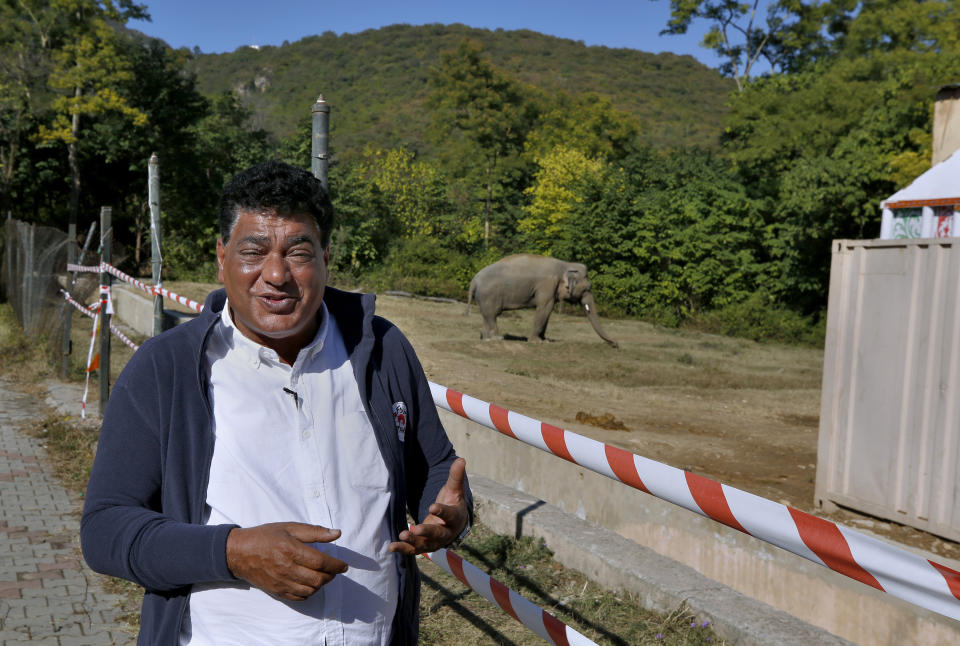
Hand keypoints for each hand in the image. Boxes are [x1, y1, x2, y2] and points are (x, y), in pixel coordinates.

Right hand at [226, 522, 347, 600]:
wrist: (238, 552)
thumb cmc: (265, 536)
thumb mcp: (289, 527)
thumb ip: (314, 531)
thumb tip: (337, 533)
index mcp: (290, 550)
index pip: (320, 562)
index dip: (336, 565)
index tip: (344, 565)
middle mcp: (286, 568)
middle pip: (318, 579)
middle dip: (331, 575)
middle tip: (334, 570)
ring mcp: (281, 582)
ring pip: (310, 590)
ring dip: (321, 584)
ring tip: (323, 575)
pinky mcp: (276, 591)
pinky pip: (299, 597)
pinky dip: (309, 592)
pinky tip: (310, 583)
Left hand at [388, 457, 468, 554]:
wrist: (454, 523)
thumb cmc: (452, 502)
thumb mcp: (454, 489)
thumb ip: (456, 476)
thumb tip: (461, 459)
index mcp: (455, 518)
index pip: (449, 515)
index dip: (442, 511)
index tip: (432, 506)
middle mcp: (446, 533)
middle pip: (438, 534)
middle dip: (427, 532)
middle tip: (417, 529)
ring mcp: (435, 542)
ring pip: (425, 544)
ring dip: (413, 541)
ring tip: (402, 535)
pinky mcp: (424, 546)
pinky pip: (414, 550)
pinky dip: (403, 549)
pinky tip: (391, 547)